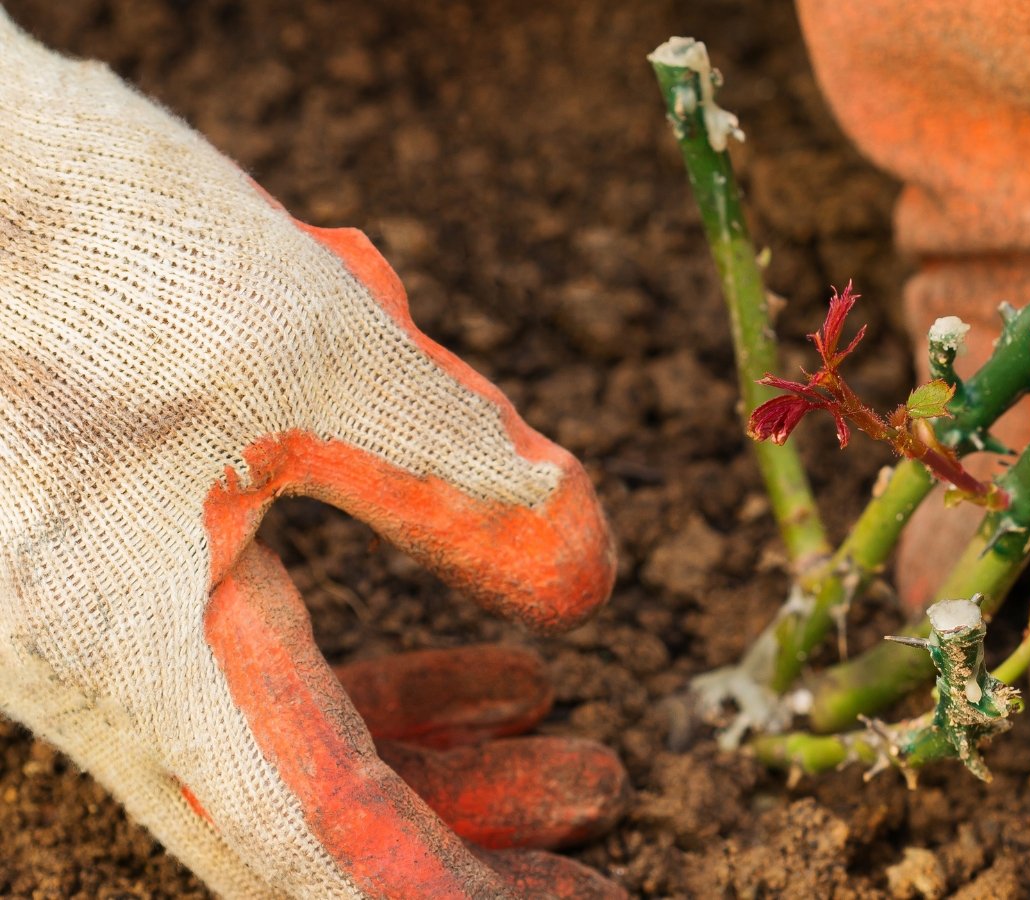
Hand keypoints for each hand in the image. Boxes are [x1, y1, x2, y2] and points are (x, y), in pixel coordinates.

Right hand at [0, 14, 621, 896]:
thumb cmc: (81, 239)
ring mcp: (105, 629)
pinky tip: (494, 662)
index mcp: (139, 652)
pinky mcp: (115, 574)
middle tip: (601, 824)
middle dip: (467, 835)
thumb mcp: (313, 348)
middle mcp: (108, 672)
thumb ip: (459, 474)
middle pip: (312, 813)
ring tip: (575, 746)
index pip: (320, 845)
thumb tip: (589, 573)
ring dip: (439, 753)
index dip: (450, 894)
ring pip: (293, 746)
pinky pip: (260, 672)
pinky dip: (380, 678)